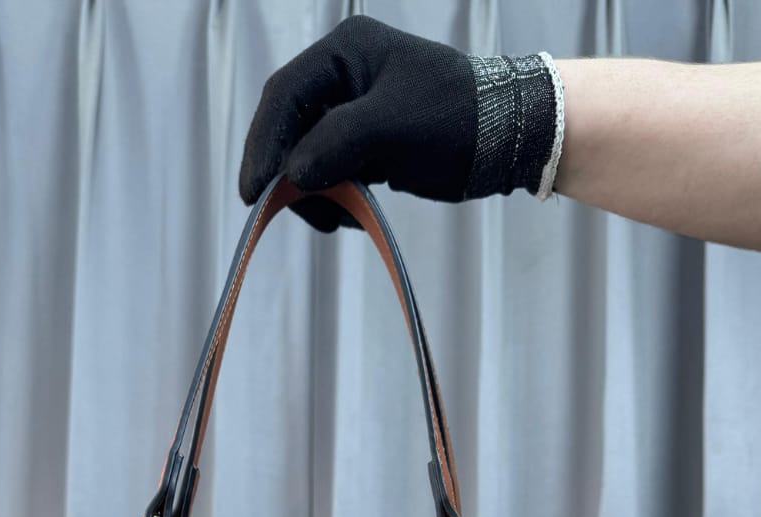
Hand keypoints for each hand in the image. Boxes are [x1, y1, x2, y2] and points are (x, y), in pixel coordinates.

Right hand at [239, 16, 562, 230]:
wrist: (507, 138)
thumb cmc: (454, 117)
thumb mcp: (392, 126)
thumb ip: (336, 143)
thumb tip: (292, 173)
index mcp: (344, 53)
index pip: (284, 95)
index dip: (262, 143)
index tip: (253, 190)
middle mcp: (343, 76)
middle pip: (289, 126)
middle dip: (286, 172)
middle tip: (285, 211)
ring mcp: (352, 111)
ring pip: (306, 155)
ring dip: (311, 192)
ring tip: (335, 218)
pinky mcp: (365, 142)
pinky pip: (330, 171)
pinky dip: (332, 196)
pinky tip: (350, 214)